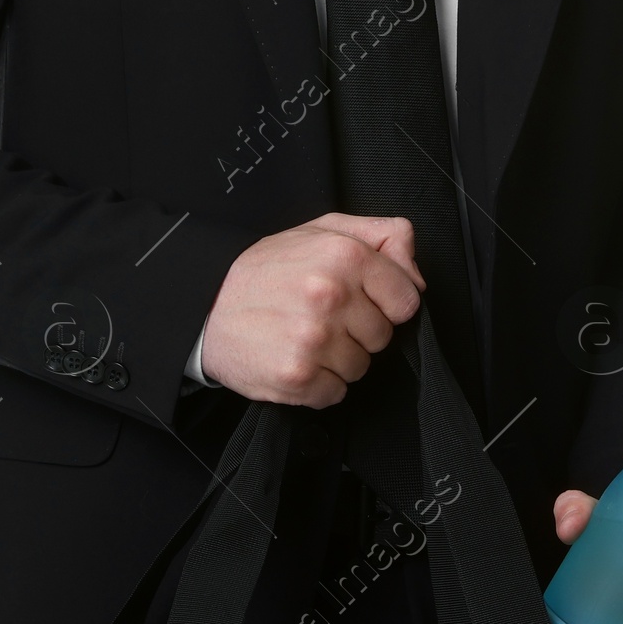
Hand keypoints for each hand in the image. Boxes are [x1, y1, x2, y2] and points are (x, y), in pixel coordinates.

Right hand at [200, 213, 423, 406]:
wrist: (206, 305)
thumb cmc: (267, 269)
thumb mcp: (324, 230)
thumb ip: (381, 237)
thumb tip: (416, 273)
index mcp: (344, 255)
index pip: (407, 299)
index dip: (386, 303)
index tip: (360, 301)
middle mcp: (331, 295)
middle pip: (383, 337)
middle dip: (358, 331)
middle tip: (321, 317)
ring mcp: (314, 338)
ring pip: (361, 367)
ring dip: (338, 359)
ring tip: (304, 336)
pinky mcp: (298, 376)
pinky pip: (336, 393)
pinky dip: (319, 384)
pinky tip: (295, 358)